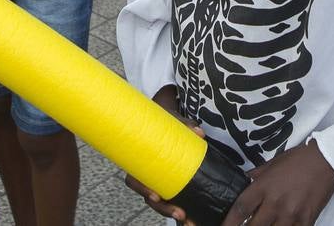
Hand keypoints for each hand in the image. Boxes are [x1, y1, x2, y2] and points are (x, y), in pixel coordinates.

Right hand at [125, 88, 205, 223]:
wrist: (164, 118)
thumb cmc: (162, 120)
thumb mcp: (170, 119)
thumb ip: (184, 124)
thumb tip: (199, 133)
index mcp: (139, 160)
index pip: (134, 180)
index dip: (143, 190)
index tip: (156, 196)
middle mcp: (146, 173)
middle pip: (149, 197)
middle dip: (163, 209)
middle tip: (180, 214)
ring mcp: (157, 179)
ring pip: (159, 202)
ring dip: (172, 211)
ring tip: (187, 218)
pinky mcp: (169, 181)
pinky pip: (171, 196)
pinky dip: (180, 206)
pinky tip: (191, 216)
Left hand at [220, 141, 333, 225]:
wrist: (326, 160)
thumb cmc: (298, 159)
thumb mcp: (273, 163)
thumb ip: (257, 175)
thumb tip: (246, 180)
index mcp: (264, 186)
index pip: (241, 208)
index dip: (229, 222)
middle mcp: (275, 202)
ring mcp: (291, 214)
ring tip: (266, 225)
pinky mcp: (306, 220)